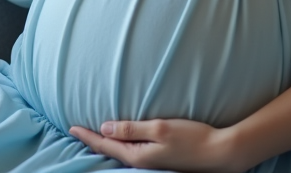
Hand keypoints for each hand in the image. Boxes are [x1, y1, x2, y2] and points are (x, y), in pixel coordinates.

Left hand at [69, 118, 245, 172]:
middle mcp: (142, 162)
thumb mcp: (159, 128)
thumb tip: (105, 127)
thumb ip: (131, 129)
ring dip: (106, 144)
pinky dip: (121, 145)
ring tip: (93, 135)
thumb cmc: (192, 138)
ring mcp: (152, 162)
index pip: (105, 144)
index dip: (87, 135)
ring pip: (121, 153)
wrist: (220, 153)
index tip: (71, 127)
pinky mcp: (160, 160)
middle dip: (93, 141)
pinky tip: (121, 141)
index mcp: (138, 155)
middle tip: (76, 130)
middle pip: (110, 151)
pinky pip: (132, 153)